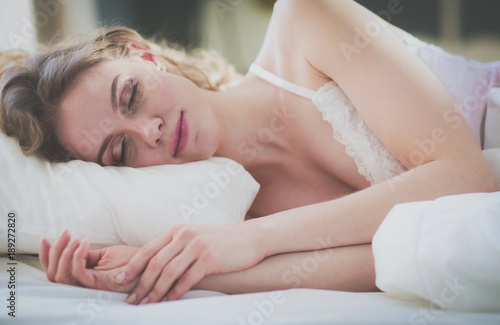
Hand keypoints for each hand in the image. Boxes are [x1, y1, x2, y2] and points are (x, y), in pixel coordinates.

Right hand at [39, 230, 138, 292]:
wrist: (154, 261)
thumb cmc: (134, 260)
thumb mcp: (106, 255)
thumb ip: (87, 256)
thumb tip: (70, 248)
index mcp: (85, 279)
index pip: (56, 273)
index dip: (46, 257)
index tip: (44, 239)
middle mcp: (85, 286)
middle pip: (54, 277)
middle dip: (54, 252)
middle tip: (64, 233)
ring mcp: (93, 287)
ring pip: (63, 277)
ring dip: (64, 253)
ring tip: (76, 238)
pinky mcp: (103, 284)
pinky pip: (80, 274)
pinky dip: (77, 257)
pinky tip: (84, 242)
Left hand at [117, 223, 263, 303]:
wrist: (251, 237)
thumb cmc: (222, 241)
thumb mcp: (195, 237)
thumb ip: (176, 247)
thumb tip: (155, 266)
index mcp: (177, 230)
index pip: (148, 250)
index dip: (132, 266)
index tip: (119, 280)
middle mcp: (184, 236)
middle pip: (155, 263)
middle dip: (141, 284)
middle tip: (132, 300)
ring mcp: (197, 246)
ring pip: (168, 273)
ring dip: (155, 291)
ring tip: (148, 304)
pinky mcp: (209, 259)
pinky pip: (187, 279)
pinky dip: (176, 292)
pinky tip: (169, 301)